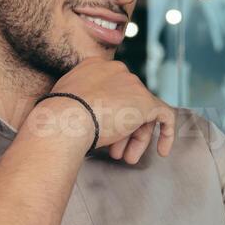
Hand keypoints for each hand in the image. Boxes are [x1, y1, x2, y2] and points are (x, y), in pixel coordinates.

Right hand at [42, 57, 175, 163]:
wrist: (64, 119)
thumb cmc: (57, 117)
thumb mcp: (65, 102)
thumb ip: (80, 103)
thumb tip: (88, 119)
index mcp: (95, 66)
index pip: (111, 91)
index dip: (110, 114)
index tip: (104, 132)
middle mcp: (116, 70)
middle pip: (128, 102)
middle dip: (123, 130)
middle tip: (116, 153)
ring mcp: (133, 84)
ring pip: (142, 112)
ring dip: (136, 138)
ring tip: (127, 159)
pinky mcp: (146, 101)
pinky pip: (165, 116)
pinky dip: (166, 133)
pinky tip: (162, 151)